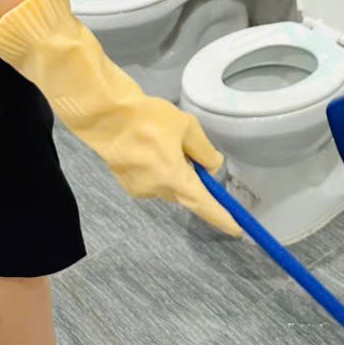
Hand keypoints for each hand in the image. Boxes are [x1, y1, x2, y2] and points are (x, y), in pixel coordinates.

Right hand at [106, 96, 242, 237]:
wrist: (106, 115)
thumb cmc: (148, 118)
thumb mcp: (186, 127)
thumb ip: (203, 150)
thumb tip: (212, 167)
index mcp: (174, 178)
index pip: (203, 204)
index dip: (221, 217)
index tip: (237, 229)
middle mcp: (157, 190)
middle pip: (186, 192)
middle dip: (193, 177)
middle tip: (188, 148)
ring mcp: (139, 190)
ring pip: (168, 185)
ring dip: (174, 171)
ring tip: (163, 140)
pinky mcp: (127, 184)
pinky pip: (153, 181)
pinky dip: (159, 169)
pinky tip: (148, 147)